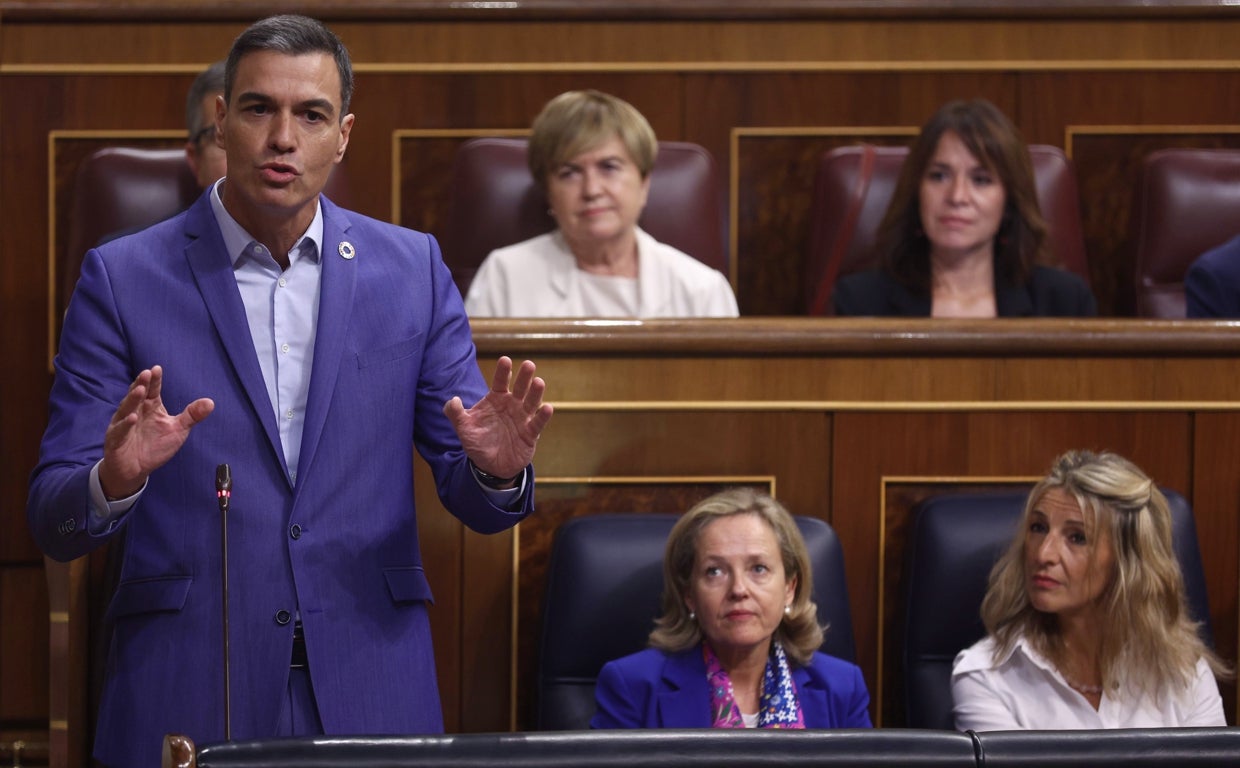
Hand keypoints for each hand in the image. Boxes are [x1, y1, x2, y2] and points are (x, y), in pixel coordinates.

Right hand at [98, 365, 213, 498]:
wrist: (136, 469)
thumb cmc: (155, 445)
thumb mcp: (177, 429)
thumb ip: (192, 416)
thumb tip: (211, 402)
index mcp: (150, 407)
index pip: (152, 390)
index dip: (155, 380)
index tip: (157, 368)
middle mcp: (135, 412)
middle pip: (137, 395)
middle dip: (141, 384)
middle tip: (146, 373)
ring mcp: (123, 425)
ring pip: (126, 409)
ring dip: (132, 399)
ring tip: (139, 389)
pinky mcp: (115, 440)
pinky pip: (120, 431)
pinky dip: (125, 425)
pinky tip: (131, 418)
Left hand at [443, 356, 552, 480]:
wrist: (491, 466)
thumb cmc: (478, 443)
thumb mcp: (463, 429)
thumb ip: (455, 413)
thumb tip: (454, 400)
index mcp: (496, 400)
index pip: (500, 382)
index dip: (503, 371)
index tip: (505, 360)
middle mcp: (511, 405)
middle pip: (519, 388)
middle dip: (524, 376)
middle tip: (529, 364)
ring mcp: (522, 418)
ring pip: (531, 402)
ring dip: (535, 393)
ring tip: (539, 382)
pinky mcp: (530, 434)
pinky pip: (537, 423)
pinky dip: (542, 416)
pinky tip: (547, 407)